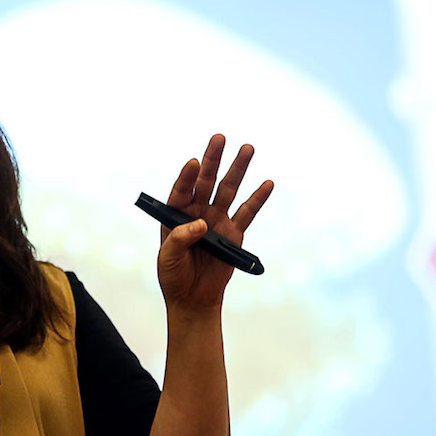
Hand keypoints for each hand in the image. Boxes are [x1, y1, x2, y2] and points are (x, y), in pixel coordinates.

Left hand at [158, 134, 272, 316]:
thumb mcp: (168, 258)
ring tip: (247, 148)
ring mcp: (217, 219)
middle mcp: (197, 211)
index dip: (187, 176)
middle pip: (206, 181)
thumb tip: (200, 224)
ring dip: (237, 169)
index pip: (181, 189)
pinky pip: (247, 213)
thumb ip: (180, 239)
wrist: (193, 297)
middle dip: (213, 159)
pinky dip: (257, 198)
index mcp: (176, 214)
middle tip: (219, 138)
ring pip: (228, 190)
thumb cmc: (173, 275)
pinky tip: (267, 183)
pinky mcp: (234, 233)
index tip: (194, 162)